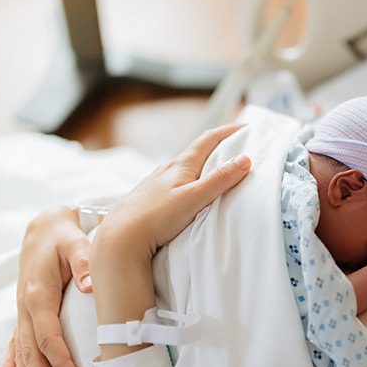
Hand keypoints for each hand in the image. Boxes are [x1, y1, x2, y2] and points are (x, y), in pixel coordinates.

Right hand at [0, 205, 92, 366]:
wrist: (45, 226)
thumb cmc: (65, 236)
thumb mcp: (76, 243)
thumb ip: (84, 263)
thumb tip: (91, 286)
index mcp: (39, 295)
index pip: (48, 336)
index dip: (60, 360)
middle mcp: (26, 306)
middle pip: (32, 351)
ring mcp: (22, 310)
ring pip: (22, 352)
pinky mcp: (25, 311)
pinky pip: (15, 342)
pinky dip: (12, 364)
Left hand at [94, 123, 250, 259]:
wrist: (119, 239)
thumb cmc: (155, 218)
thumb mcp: (193, 198)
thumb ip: (219, 180)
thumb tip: (245, 159)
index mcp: (180, 165)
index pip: (208, 140)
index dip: (229, 131)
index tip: (247, 127)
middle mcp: (166, 170)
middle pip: (196, 151)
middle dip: (218, 146)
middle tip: (237, 146)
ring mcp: (156, 184)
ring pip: (184, 168)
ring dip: (203, 165)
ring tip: (217, 170)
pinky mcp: (149, 199)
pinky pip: (175, 184)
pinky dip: (189, 181)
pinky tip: (189, 193)